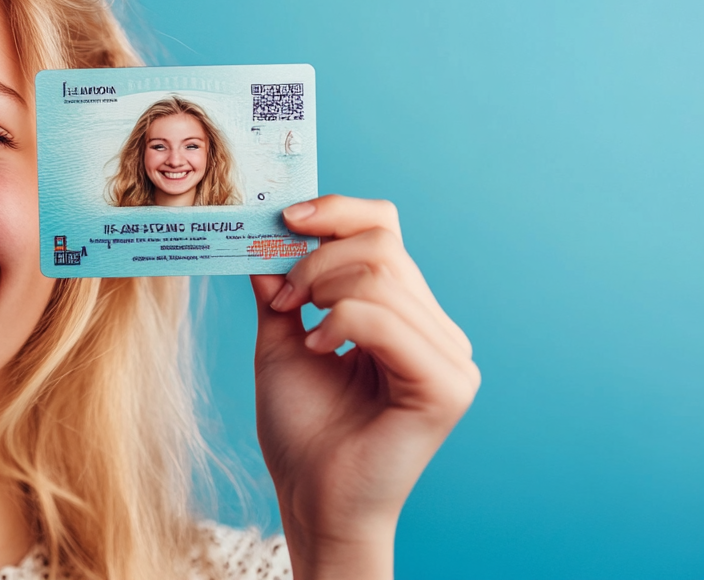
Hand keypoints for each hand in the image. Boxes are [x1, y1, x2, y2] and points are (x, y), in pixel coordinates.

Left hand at [250, 195, 479, 579]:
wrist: (311, 499)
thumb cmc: (302, 431)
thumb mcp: (280, 341)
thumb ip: (279, 287)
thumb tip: (260, 234)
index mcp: (405, 314)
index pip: (385, 229)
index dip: (337, 211)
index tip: (284, 218)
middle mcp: (437, 330)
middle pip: (382, 243)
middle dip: (318, 258)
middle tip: (282, 298)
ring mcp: (450, 357)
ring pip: (382, 276)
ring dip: (322, 291)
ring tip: (299, 331)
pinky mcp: (447, 386)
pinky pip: (385, 320)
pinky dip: (340, 324)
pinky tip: (320, 350)